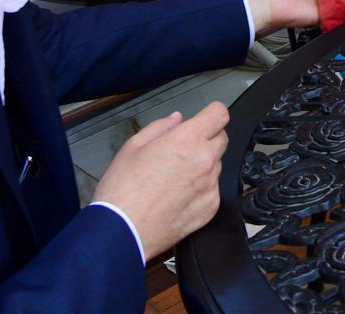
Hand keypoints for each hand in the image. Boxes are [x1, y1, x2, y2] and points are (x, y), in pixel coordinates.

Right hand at [91, 102, 228, 260]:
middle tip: (183, 148)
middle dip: (206, 138)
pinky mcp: (210, 208)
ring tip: (175, 176)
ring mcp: (210, 186)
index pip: (219, 114)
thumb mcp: (133, 146)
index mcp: (187, 140)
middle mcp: (205, 161)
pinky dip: (201, 188)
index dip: (212, 113)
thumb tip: (176, 119)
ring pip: (216, 164)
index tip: (204, 117)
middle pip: (221, 138)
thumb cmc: (123, 190)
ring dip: (203, 164)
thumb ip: (160, 127)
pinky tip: (178, 195)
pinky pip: (213, 189)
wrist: (122, 232)